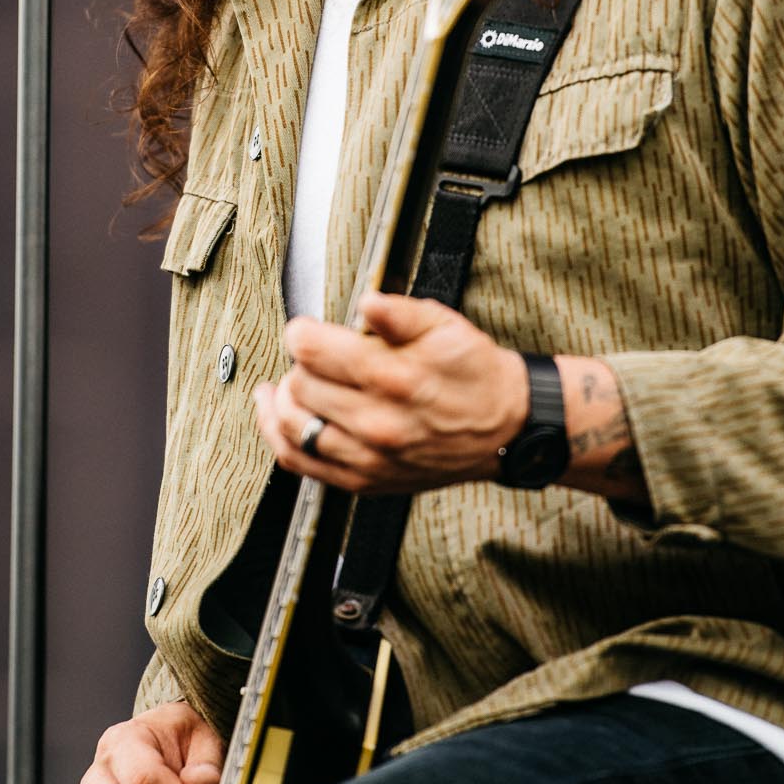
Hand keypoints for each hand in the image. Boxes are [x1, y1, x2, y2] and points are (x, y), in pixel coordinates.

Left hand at [255, 291, 529, 495]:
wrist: (506, 428)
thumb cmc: (474, 373)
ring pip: (292, 428)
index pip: (312, 350)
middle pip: (299, 385)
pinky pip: (301, 463)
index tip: (306, 328)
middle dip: (300, 362)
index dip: (301, 331)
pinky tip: (277, 415)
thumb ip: (399, 312)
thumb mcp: (445, 326)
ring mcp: (369, 458)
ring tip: (286, 383)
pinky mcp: (366, 480)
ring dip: (282, 399)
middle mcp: (377, 423)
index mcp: (393, 377)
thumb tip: (365, 302)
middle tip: (314, 354)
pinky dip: (279, 437)